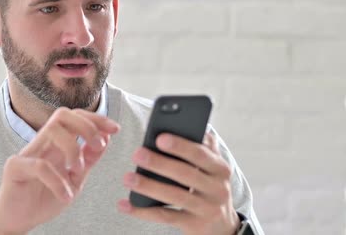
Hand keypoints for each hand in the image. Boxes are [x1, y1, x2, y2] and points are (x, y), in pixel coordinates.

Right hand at [0, 108, 119, 234]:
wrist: (17, 221)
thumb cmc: (43, 199)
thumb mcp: (74, 180)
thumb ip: (88, 161)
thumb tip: (105, 140)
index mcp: (56, 144)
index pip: (75, 117)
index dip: (96, 118)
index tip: (115, 129)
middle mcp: (42, 143)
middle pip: (62, 114)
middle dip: (86, 125)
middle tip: (98, 144)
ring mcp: (27, 153)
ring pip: (52, 130)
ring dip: (73, 148)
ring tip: (77, 170)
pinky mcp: (15, 167)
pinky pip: (39, 165)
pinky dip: (58, 181)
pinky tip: (65, 196)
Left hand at [118, 133, 239, 234]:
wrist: (223, 226)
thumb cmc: (209, 186)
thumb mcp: (212, 167)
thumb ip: (202, 145)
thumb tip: (183, 123)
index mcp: (220, 168)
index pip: (201, 154)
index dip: (181, 146)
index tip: (159, 137)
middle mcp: (217, 188)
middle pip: (185, 174)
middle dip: (160, 163)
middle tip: (137, 154)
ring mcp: (206, 208)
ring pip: (174, 195)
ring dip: (148, 186)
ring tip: (127, 178)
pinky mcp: (193, 225)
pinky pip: (165, 216)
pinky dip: (142, 211)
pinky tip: (125, 204)